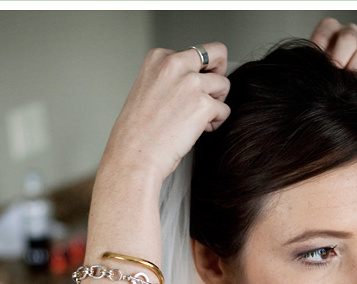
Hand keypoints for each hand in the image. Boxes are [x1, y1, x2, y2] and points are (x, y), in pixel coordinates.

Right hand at [102, 43, 230, 188]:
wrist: (133, 157)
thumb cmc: (135, 133)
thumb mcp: (145, 90)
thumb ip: (168, 79)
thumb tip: (194, 80)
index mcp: (158, 58)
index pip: (192, 53)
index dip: (195, 73)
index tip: (186, 93)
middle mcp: (174, 64)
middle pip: (216, 53)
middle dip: (218, 74)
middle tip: (209, 95)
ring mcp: (190, 83)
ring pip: (223, 84)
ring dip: (216, 103)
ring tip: (199, 120)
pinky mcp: (203, 105)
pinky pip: (224, 110)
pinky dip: (215, 123)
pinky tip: (198, 132)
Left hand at [311, 18, 356, 92]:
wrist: (334, 109)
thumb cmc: (321, 91)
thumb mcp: (313, 77)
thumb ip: (316, 64)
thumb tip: (323, 63)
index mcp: (329, 35)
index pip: (328, 26)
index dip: (325, 46)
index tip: (323, 63)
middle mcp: (348, 38)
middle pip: (349, 36)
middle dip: (341, 59)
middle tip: (336, 75)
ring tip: (350, 81)